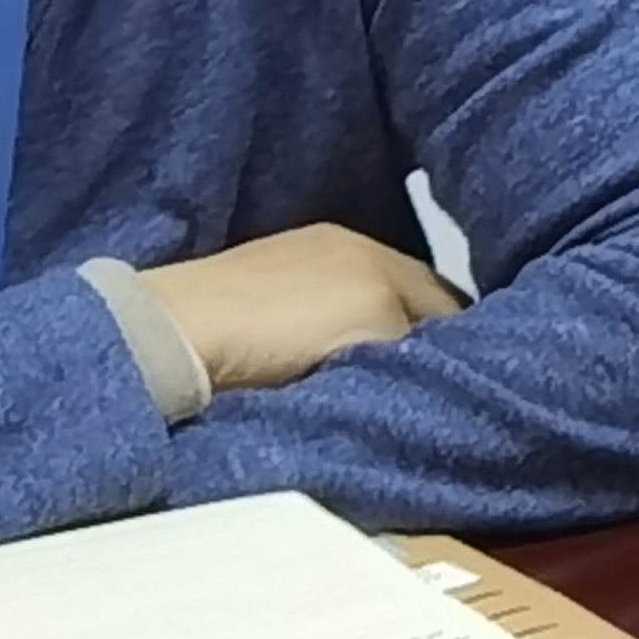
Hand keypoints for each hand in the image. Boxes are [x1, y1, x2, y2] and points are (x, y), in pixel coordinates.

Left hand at [142, 224, 463, 394]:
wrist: (170, 337)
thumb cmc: (284, 325)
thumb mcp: (375, 325)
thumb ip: (417, 336)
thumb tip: (442, 355)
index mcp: (372, 246)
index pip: (445, 296)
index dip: (463, 339)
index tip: (467, 382)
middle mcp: (335, 249)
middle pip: (400, 304)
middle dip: (414, 342)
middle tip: (424, 391)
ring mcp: (285, 272)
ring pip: (355, 317)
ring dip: (368, 349)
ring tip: (372, 392)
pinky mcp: (244, 303)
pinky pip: (311, 328)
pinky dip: (324, 351)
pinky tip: (317, 379)